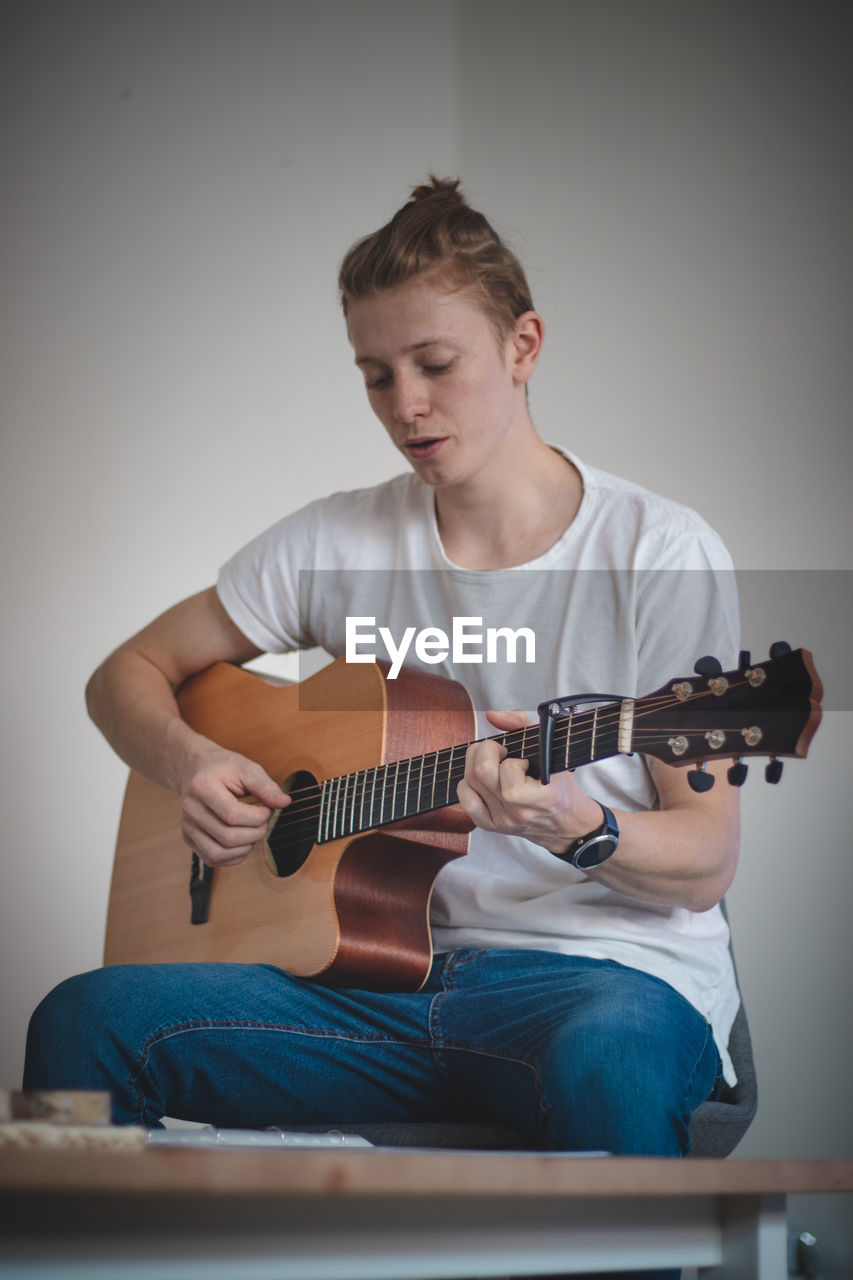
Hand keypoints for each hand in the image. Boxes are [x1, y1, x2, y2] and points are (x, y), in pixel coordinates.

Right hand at [178, 748, 290, 867]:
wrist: (197, 770)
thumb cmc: (224, 769)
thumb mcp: (247, 769)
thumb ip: (266, 786)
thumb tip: (284, 803)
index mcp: (202, 787)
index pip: (233, 815)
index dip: (258, 817)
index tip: (267, 809)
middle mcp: (190, 809)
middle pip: (228, 838)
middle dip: (255, 833)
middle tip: (262, 820)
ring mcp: (187, 826)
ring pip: (218, 854)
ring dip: (245, 847)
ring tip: (252, 830)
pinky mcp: (189, 839)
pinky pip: (213, 859)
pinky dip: (234, 855)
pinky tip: (242, 839)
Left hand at [457, 710, 602, 854]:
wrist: (564, 822)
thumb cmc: (559, 785)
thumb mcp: (551, 750)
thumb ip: (523, 724)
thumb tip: (492, 715)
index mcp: (540, 797)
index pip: (508, 770)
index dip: (511, 758)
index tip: (522, 760)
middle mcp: (518, 813)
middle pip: (480, 773)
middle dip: (485, 751)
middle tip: (499, 751)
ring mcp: (502, 821)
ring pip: (469, 783)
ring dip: (476, 765)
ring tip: (493, 764)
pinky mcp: (490, 826)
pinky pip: (466, 801)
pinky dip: (468, 785)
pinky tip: (483, 781)